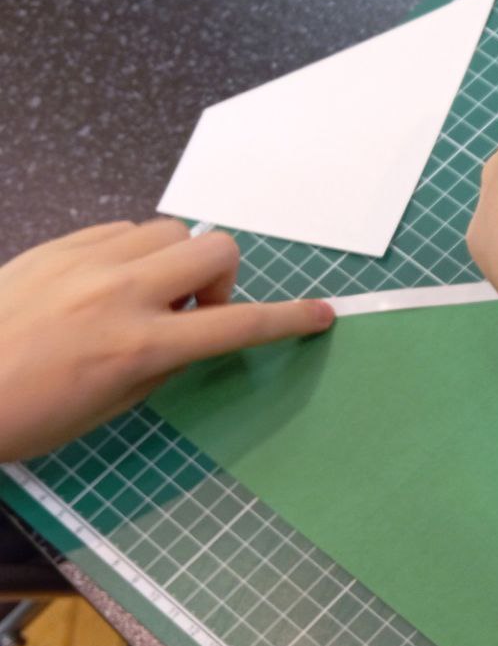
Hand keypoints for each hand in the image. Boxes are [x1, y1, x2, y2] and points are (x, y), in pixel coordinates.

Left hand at [0, 220, 333, 460]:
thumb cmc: (27, 416)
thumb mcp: (111, 405)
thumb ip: (164, 361)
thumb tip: (194, 331)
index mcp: (137, 345)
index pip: (236, 325)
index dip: (287, 320)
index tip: (321, 314)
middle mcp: (120, 292)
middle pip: (216, 248)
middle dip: (222, 279)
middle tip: (192, 313)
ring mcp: (87, 261)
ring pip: (171, 230)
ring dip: (177, 262)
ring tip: (145, 296)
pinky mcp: (59, 244)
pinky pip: (124, 230)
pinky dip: (134, 253)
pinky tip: (105, 284)